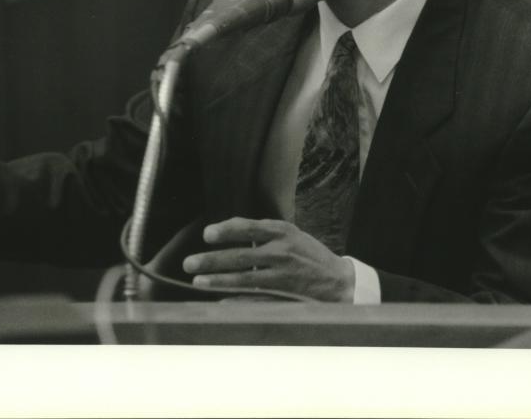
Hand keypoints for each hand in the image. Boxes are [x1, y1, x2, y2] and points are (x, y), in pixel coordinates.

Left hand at [182, 217, 355, 301]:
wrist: (340, 281)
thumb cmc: (309, 254)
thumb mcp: (290, 235)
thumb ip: (263, 233)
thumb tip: (227, 233)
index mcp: (282, 232)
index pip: (248, 227)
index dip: (226, 230)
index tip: (207, 235)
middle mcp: (282, 252)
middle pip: (240, 256)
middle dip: (211, 260)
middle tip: (189, 264)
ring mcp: (284, 276)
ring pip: (245, 279)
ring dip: (219, 281)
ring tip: (199, 283)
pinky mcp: (286, 296)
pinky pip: (257, 300)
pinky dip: (238, 302)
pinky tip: (221, 303)